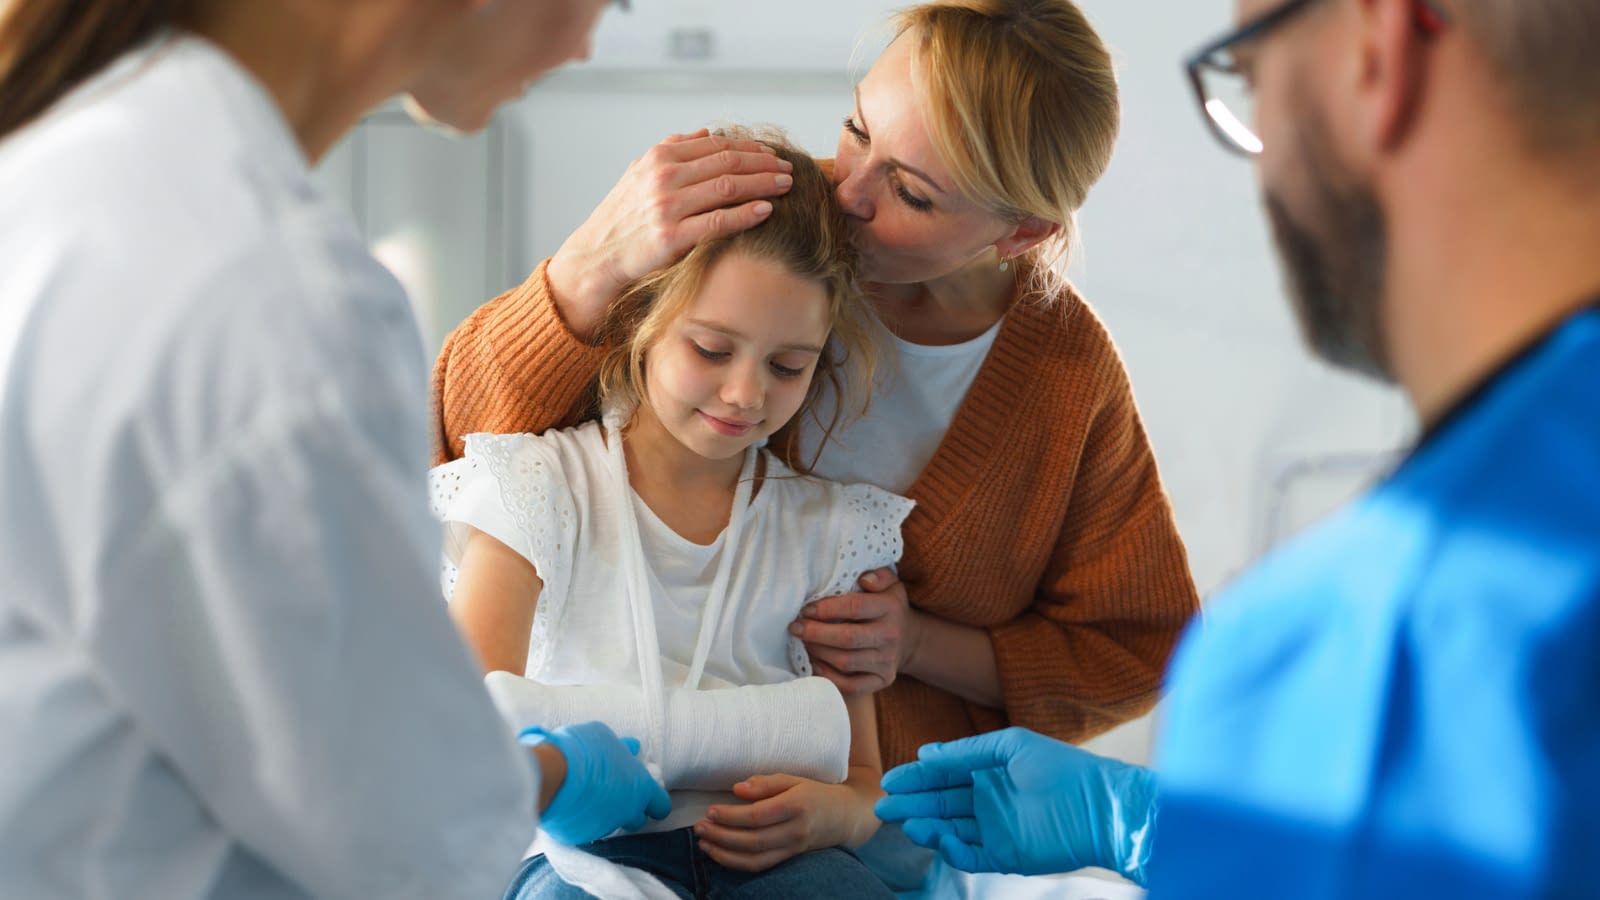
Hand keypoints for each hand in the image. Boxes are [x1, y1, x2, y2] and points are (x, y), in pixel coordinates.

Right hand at [523, 721, 671, 844]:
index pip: (661, 805)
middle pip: (637, 820)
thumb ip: (622, 748)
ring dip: (604, 814)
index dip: (654, 800)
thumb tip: (632, 748)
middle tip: (616, 794)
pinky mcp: (580, 837)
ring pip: (610, 825)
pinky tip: (571, 805)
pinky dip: (582, 819)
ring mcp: (603, 827)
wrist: (551, 775)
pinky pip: (585, 829)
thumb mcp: (605, 737)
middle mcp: (626, 812)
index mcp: (640, 789)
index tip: (645, 792)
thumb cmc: (582, 750)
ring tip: (589, 798)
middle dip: (630, 810)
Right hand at [545, 129, 794, 336]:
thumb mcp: (641, 173)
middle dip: (764, 164)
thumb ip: (673, 150)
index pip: (717, 145)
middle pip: (727, 163)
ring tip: (786, 186)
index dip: (750, 148)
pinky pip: (718, 222)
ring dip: (762, 185)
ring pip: (727, 188)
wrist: (598, 254)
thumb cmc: (624, 215)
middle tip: (788, 169)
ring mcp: (667, 206)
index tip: (772, 155)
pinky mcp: (671, 237)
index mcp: (659, 156)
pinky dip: (745, 214)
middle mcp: (663, 176)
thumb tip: (706, 134)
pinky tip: (767, 211)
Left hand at [693, 773, 877, 871]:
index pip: (758, 815)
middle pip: (753, 840)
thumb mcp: (795, 779)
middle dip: (722, 836)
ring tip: (703, 843)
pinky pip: (761, 865)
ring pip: (755, 858)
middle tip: (699, 827)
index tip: (710, 810)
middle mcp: (795, 830)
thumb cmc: (815, 792)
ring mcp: (793, 847)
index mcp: (796, 805)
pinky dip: (736, 863)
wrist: (845, 816)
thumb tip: (738, 788)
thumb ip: (766, 783)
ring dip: (724, 853)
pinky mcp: (789, 858)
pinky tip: (719, 854)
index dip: (731, 816)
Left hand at [790, 568, 912, 696]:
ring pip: (845, 662)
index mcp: (890, 607)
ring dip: (818, 652)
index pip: (854, 607)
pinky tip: (815, 664)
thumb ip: (878, 575)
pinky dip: (828, 677)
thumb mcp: (889, 583)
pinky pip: (850, 686)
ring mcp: (887, 661)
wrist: (908, 639)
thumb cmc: (887, 606)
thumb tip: (865, 580)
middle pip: (847, 638)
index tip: (805, 609)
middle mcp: (890, 636)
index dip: (825, 609)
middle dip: (815, 633)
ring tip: (803, 642)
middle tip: (796, 627)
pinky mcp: (882, 681)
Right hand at [874, 727, 1157, 884]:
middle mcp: (989, 801)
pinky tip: (938, 839)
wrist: (1102, 807)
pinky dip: (952, 850)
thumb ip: (967, 751)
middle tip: (884, 807)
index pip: (944, 776)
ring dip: (927, 826)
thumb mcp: (1011, 746)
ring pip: (951, 830)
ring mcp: (997, 830)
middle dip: (913, 805)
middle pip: (941, 804)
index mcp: (990, 772)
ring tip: (907, 822)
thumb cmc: (1062, 769)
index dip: (916, 778)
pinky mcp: (1007, 856)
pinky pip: (971, 855)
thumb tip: (926, 752)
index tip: (889, 781)